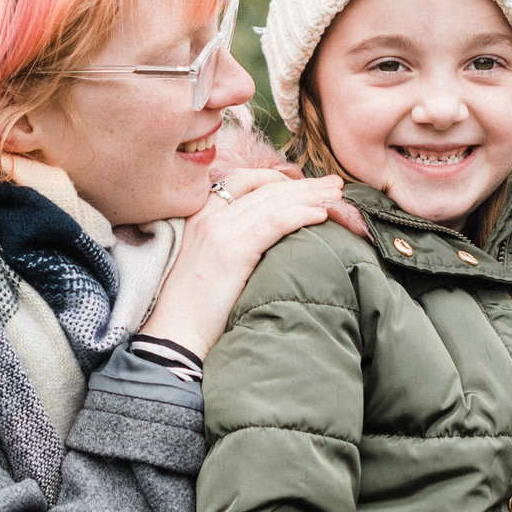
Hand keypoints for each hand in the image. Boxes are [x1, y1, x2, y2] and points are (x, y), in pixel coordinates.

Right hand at [139, 172, 345, 357]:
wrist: (174, 333)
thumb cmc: (192, 308)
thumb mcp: (207, 262)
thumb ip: (230, 241)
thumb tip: (267, 239)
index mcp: (199, 215)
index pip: (242, 180)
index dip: (276, 178)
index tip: (303, 185)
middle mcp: (208, 216)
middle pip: (263, 188)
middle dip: (302, 184)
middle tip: (332, 184)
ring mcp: (219, 231)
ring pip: (274, 201)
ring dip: (310, 196)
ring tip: (336, 195)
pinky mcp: (233, 251)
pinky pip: (275, 223)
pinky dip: (302, 214)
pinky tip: (321, 215)